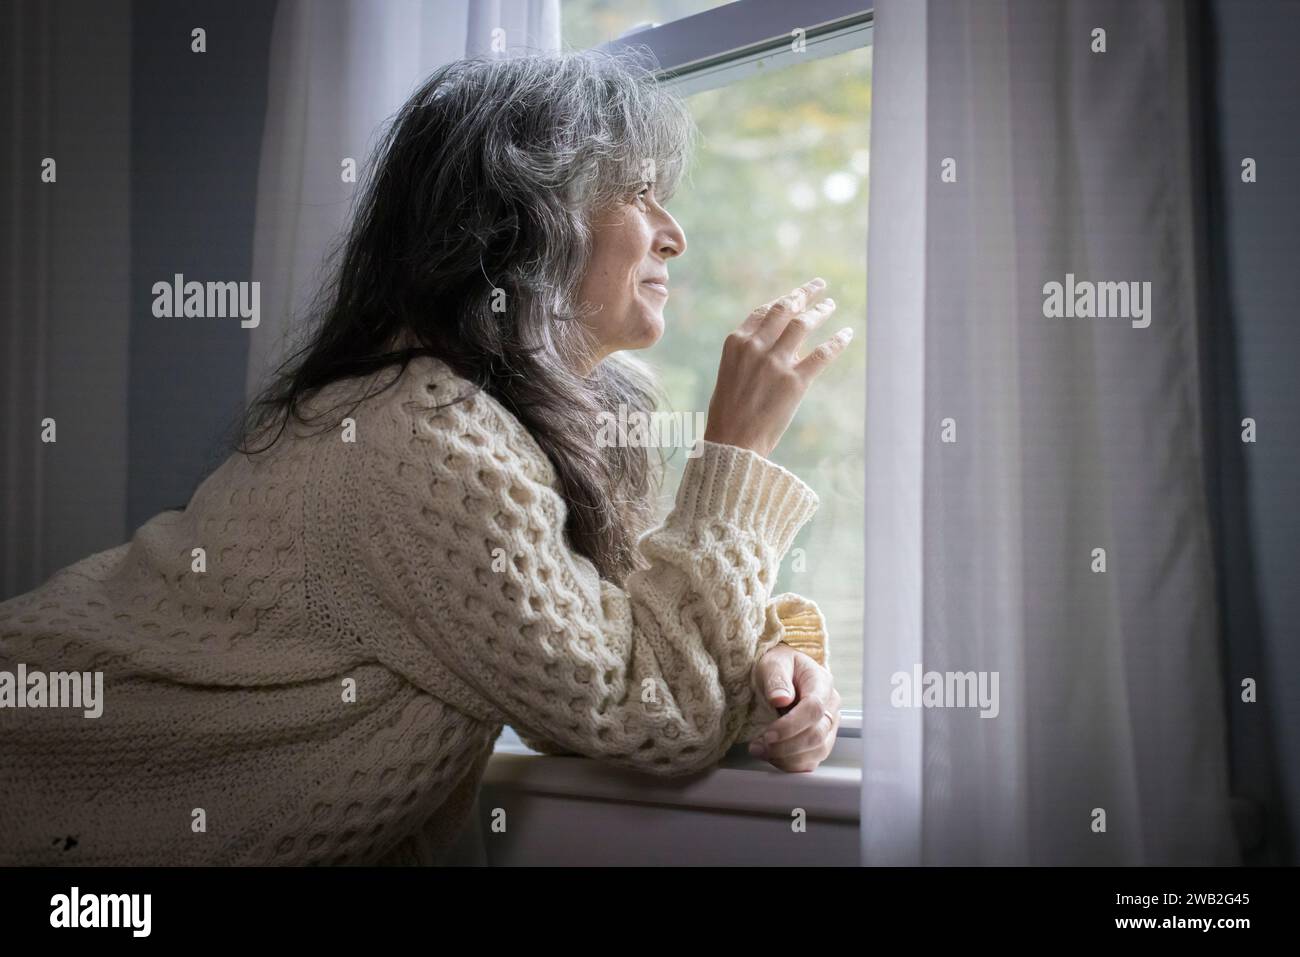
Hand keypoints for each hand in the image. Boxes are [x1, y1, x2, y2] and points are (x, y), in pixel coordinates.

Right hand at [702, 277, 852, 457]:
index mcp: (736, 342)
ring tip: (831, 303)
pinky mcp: (795, 382)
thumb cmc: (728, 412)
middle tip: (818, 285)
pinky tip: (847, 333)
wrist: (732, 441)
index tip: (795, 297)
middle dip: (803, 293)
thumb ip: (752, 354)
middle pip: (785, 309)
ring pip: (803, 324)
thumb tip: (782, 344)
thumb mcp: (731, 373)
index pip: (763, 311)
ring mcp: (776, 363)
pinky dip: (837, 341)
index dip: (782, 301)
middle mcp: (756, 347)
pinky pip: (822, 353)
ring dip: (820, 310)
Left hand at [748, 643, 840, 771]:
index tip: (768, 734)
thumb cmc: (778, 667)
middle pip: (817, 735)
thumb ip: (776, 679)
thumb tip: (781, 699)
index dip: (791, 725)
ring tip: (759, 750)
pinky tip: (771, 757)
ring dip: (786, 757)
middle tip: (758, 746)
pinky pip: (811, 762)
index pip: (814, 709)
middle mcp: (831, 707)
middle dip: (785, 745)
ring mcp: (829, 727)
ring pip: (816, 752)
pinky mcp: (820, 743)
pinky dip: (789, 764)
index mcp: (822, 683)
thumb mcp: (773, 663)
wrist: (782, 674)